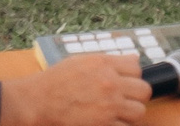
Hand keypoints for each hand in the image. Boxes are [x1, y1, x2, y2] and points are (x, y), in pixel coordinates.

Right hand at [0, 52, 148, 125]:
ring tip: (113, 112)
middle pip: (144, 90)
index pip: (136, 67)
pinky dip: (118, 125)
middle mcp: (109, 82)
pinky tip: (106, 121)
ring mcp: (110, 105)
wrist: (35, 103)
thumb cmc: (52, 83)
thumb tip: (133, 60)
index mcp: (102, 64)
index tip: (124, 82)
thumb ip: (107, 61)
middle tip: (122, 100)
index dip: (131, 76)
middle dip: (134, 96)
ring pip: (139, 111)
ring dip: (128, 113)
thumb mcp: (78, 62)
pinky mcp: (106, 124)